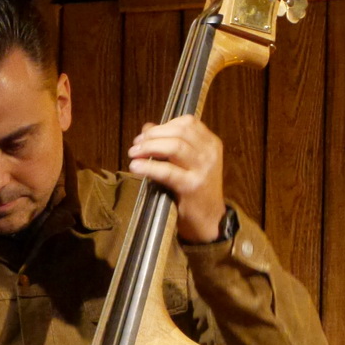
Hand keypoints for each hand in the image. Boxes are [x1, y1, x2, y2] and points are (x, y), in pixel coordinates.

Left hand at [127, 114, 226, 242]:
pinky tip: (136, 167)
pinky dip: (149, 167)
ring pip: (175, 146)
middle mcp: (209, 153)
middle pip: (179, 131)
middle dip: (153, 135)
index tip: (146, 134)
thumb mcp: (188, 163)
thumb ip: (171, 143)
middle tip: (136, 144)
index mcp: (211, 144)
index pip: (187, 123)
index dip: (163, 126)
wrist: (210, 221)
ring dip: (150, 147)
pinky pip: (168, 171)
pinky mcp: (192, 186)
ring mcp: (203, 170)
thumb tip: (147, 128)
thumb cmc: (196, 192)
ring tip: (134, 153)